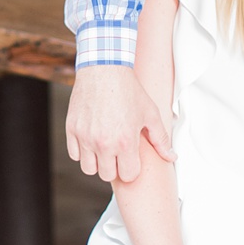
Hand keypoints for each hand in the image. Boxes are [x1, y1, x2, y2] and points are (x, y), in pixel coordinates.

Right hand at [66, 65, 175, 182]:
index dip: (131, 168)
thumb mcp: (150, 113)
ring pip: (88, 169)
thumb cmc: (129, 90)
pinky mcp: (72, 129)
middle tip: (118, 152)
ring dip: (97, 162)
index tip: (131, 157)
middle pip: (107, 175)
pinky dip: (82, 151)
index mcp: (125, 142)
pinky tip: (92, 140)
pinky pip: (74, 155)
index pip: (128, 175)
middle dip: (115, 166)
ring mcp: (85, 137)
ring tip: (104, 148)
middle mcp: (104, 143)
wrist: (105, 69)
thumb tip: (171, 157)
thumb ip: (161, 139)